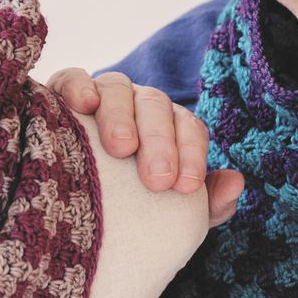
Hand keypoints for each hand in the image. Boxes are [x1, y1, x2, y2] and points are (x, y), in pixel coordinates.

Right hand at [45, 67, 243, 227]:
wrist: (69, 219)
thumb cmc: (127, 214)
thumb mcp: (167, 217)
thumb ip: (205, 204)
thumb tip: (237, 182)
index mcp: (167, 129)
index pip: (188, 127)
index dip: (191, 153)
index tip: (185, 187)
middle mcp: (137, 107)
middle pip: (156, 106)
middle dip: (160, 141)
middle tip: (157, 180)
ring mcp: (100, 98)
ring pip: (117, 88)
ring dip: (121, 116)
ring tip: (121, 148)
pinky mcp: (60, 95)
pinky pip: (71, 78)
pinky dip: (79, 86)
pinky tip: (84, 106)